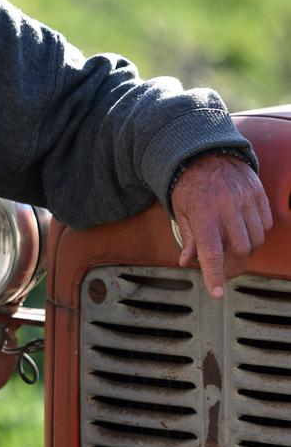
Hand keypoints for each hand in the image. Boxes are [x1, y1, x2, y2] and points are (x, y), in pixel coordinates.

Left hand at [171, 153, 271, 297]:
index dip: (214, 274)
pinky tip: (244, 232)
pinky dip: (257, 234)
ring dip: (246, 251)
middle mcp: (227, 206)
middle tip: (225, 271)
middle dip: (234, 265)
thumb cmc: (191, 187)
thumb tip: (187, 262)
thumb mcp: (181, 212)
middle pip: (240, 248)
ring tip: (233, 249)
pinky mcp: (258, 193)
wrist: (206, 153)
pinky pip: (265, 223)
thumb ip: (188, 238)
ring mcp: (246, 198)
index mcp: (204, 213)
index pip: (212, 251)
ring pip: (256, 238)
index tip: (216, 292)